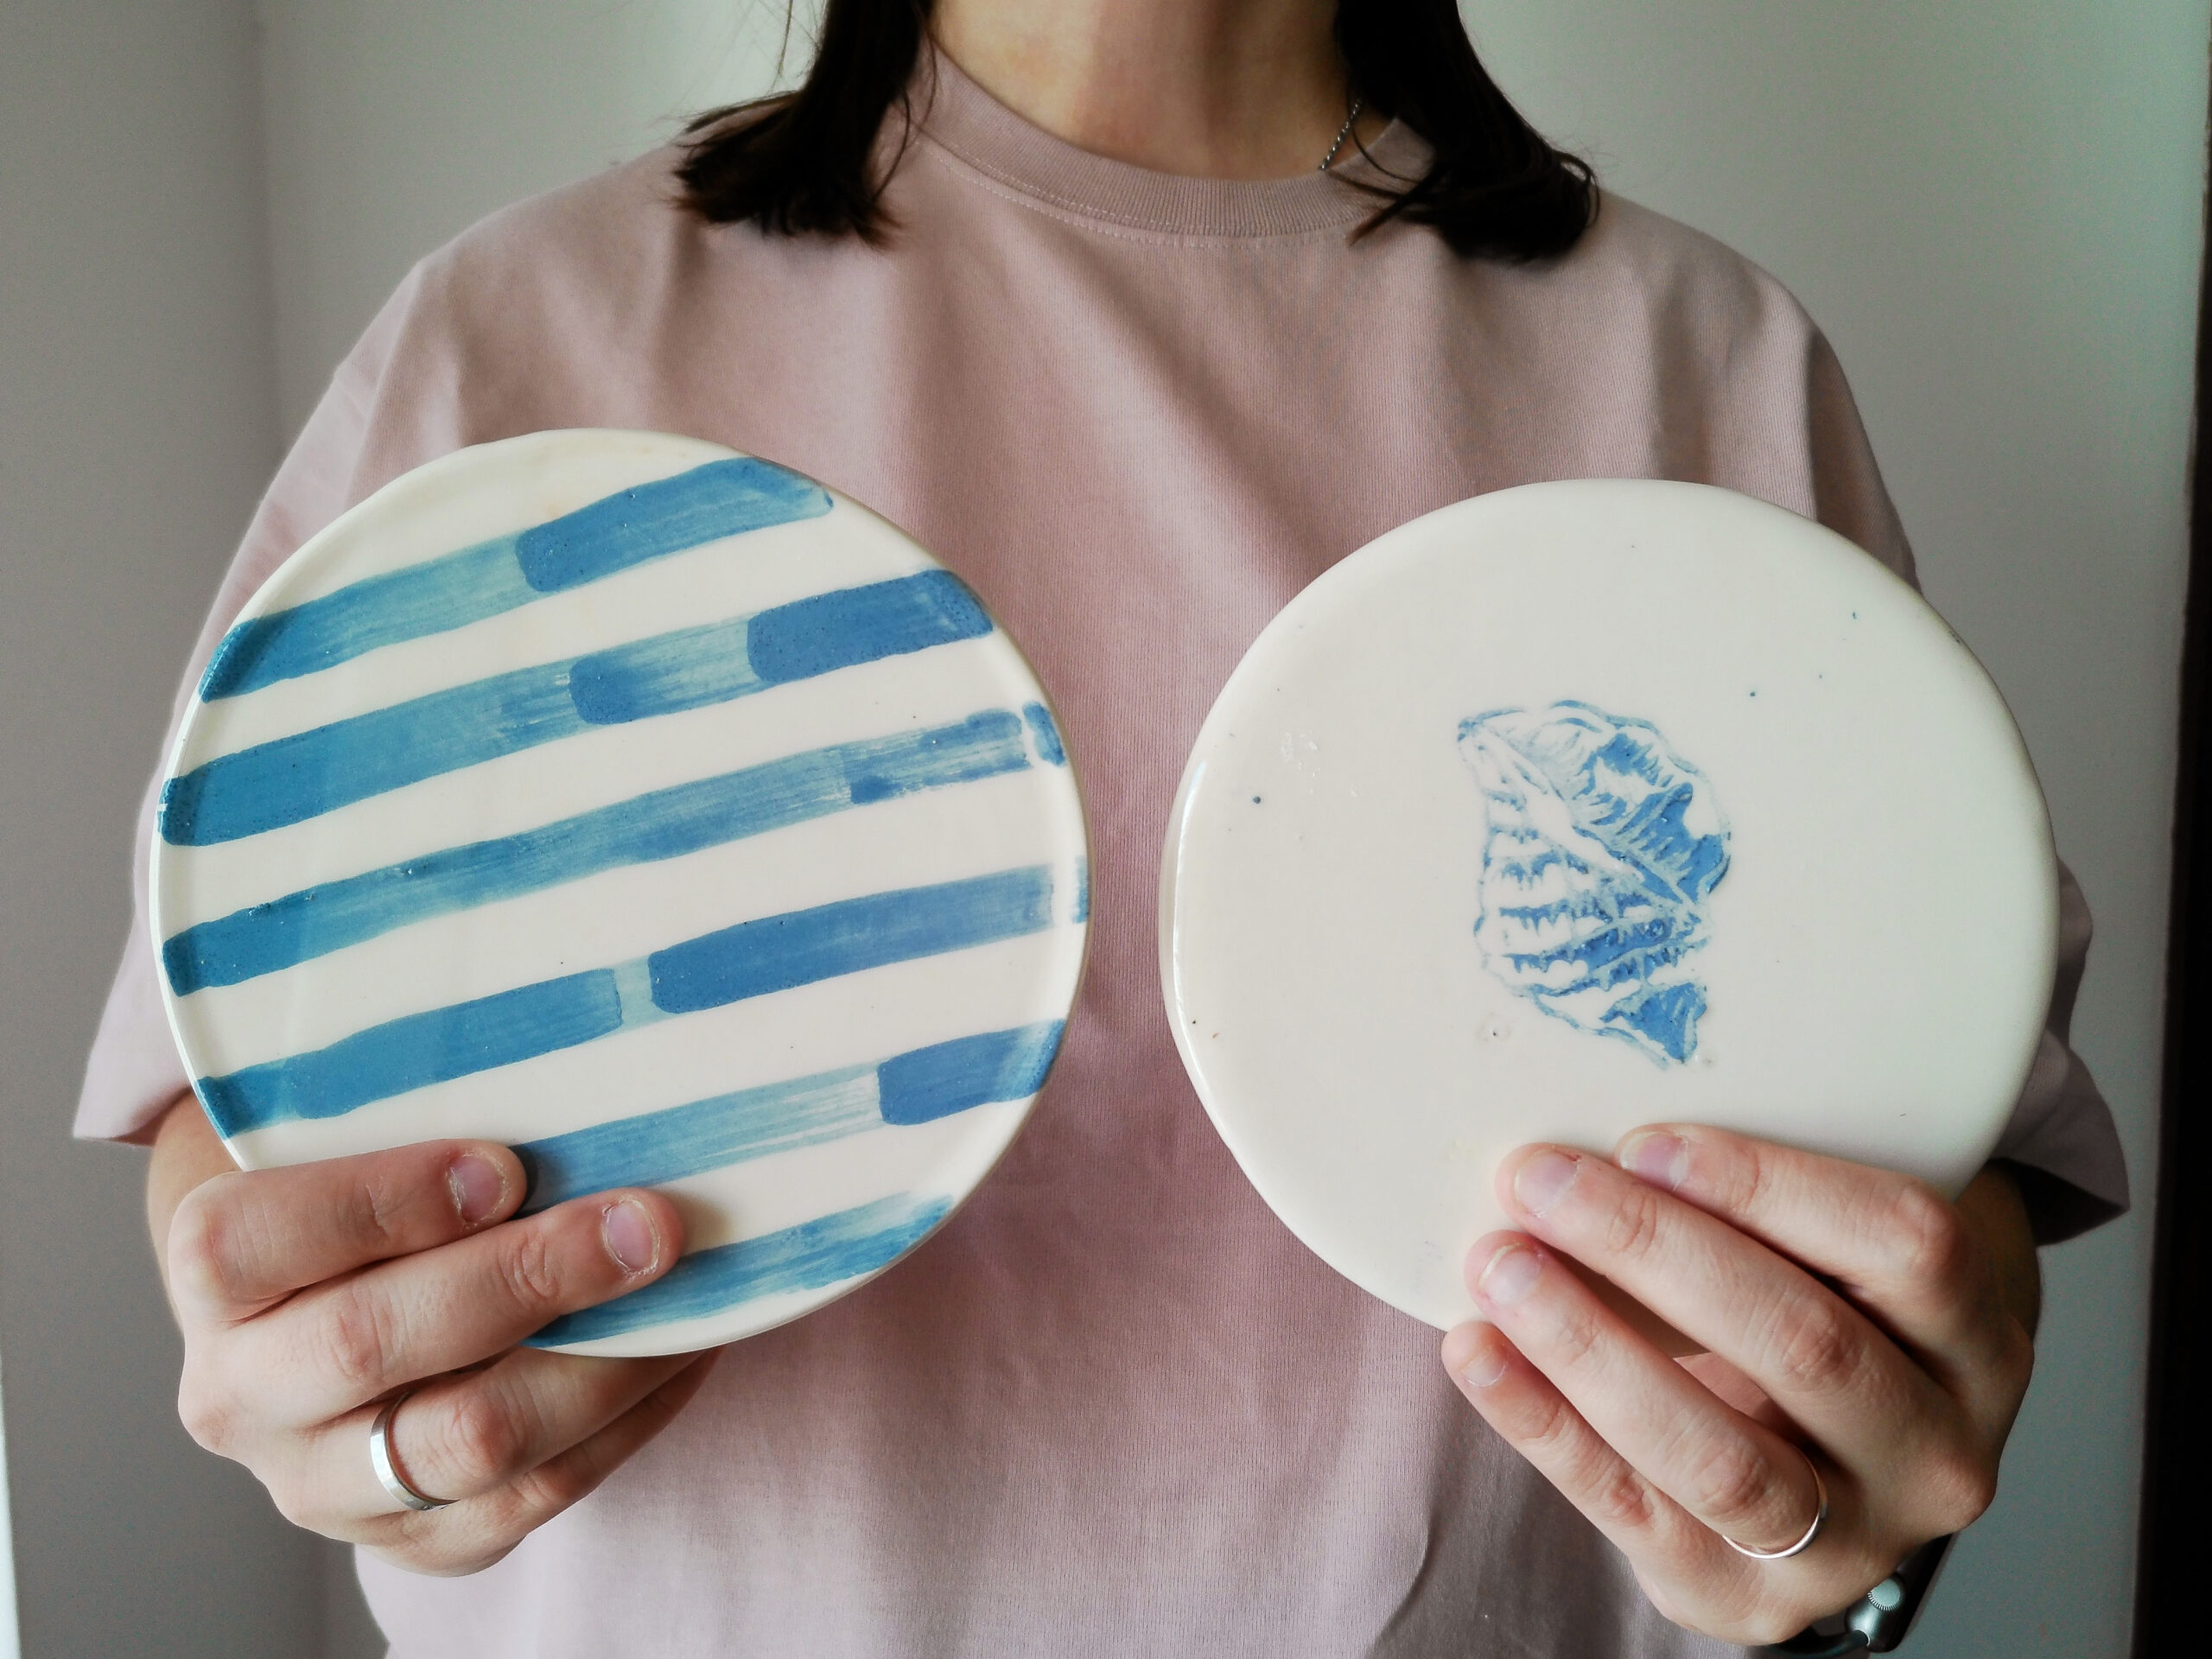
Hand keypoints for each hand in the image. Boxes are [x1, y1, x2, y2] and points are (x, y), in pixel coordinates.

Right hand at [148, 1096, 716, 1574]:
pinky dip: (631, 1415)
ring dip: (601, 1358)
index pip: (256, 1236)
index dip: (383, 1201)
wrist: (350, 1327)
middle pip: (370, 1343)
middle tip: (646, 1223)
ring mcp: (328, 1485)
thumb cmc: (380, 1196)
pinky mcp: (423, 1541)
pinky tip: (686, 1345)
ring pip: (469, 1440)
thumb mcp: (361, 1140)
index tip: (507, 1165)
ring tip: (684, 1282)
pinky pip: (540, 1493)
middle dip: (525, 1276)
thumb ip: (423, 1107)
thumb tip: (573, 1059)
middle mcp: (246, 1395)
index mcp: (217, 1276)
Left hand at [1440, 1127, 2037, 1645]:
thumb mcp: (1842, 1243)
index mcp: (1982, 1342)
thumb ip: (1777, 1188)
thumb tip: (1608, 1105)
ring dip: (1591, 1348)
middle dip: (1654, 1250)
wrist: (1839, 1466)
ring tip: (1500, 1266)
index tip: (1643, 1140)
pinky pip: (1632, 1508)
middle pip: (1805, 1346)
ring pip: (1720, 1454)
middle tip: (1539, 1180)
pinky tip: (1478, 1350)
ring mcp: (1851, 1546)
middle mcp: (1938, 1455)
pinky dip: (1544, 1424)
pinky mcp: (1744, 1599)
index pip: (1907, 1247)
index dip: (1770, 1188)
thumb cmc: (1824, 1305)